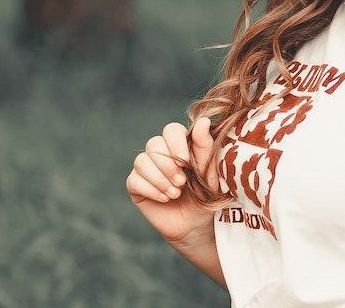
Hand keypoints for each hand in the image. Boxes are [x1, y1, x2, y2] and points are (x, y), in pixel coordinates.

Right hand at [126, 116, 220, 244]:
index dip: (175, 142)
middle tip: (182, 182)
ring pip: (142, 161)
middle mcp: (161, 152)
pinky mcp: (136, 185)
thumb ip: (205, 147)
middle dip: (168, 165)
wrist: (195, 224)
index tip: (185, 161)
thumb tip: (203, 121)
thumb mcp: (209, 172)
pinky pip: (134, 180)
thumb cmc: (205, 195)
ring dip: (160, 179)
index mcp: (180, 144)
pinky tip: (165, 198)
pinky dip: (151, 189)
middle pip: (154, 143)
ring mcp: (146, 168)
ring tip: (175, 193)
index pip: (171, 130)